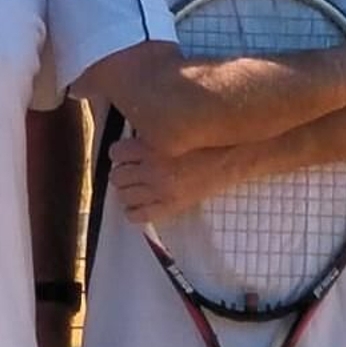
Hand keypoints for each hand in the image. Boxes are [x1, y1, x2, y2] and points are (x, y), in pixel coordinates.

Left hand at [109, 136, 238, 223]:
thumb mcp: (171, 131)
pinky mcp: (171, 206)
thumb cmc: (204, 140)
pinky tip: (140, 204)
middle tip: (132, 172)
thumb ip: (148, 137)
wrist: (230, 157)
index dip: (119, 154)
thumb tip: (128, 142)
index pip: (116, 152)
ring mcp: (160, 189)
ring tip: (137, 187)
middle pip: (117, 176)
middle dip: (122, 173)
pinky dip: (133, 211)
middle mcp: (152, 168)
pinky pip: (137, 215)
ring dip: (126, 191)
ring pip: (123, 196)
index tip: (126, 155)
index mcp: (151, 146)